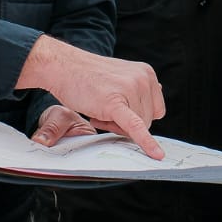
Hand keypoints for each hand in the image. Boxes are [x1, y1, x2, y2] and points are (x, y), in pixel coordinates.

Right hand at [19, 36, 164, 158]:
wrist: (63, 66)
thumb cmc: (88, 75)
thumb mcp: (120, 75)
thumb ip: (138, 85)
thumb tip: (158, 91)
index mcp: (146, 73)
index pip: (156, 109)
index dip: (138, 116)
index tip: (120, 111)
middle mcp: (143, 79)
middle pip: (148, 119)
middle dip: (127, 122)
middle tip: (104, 110)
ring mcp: (130, 89)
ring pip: (138, 127)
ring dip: (117, 125)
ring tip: (98, 110)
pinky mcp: (115, 103)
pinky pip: (135, 127)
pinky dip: (146, 142)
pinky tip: (156, 155)